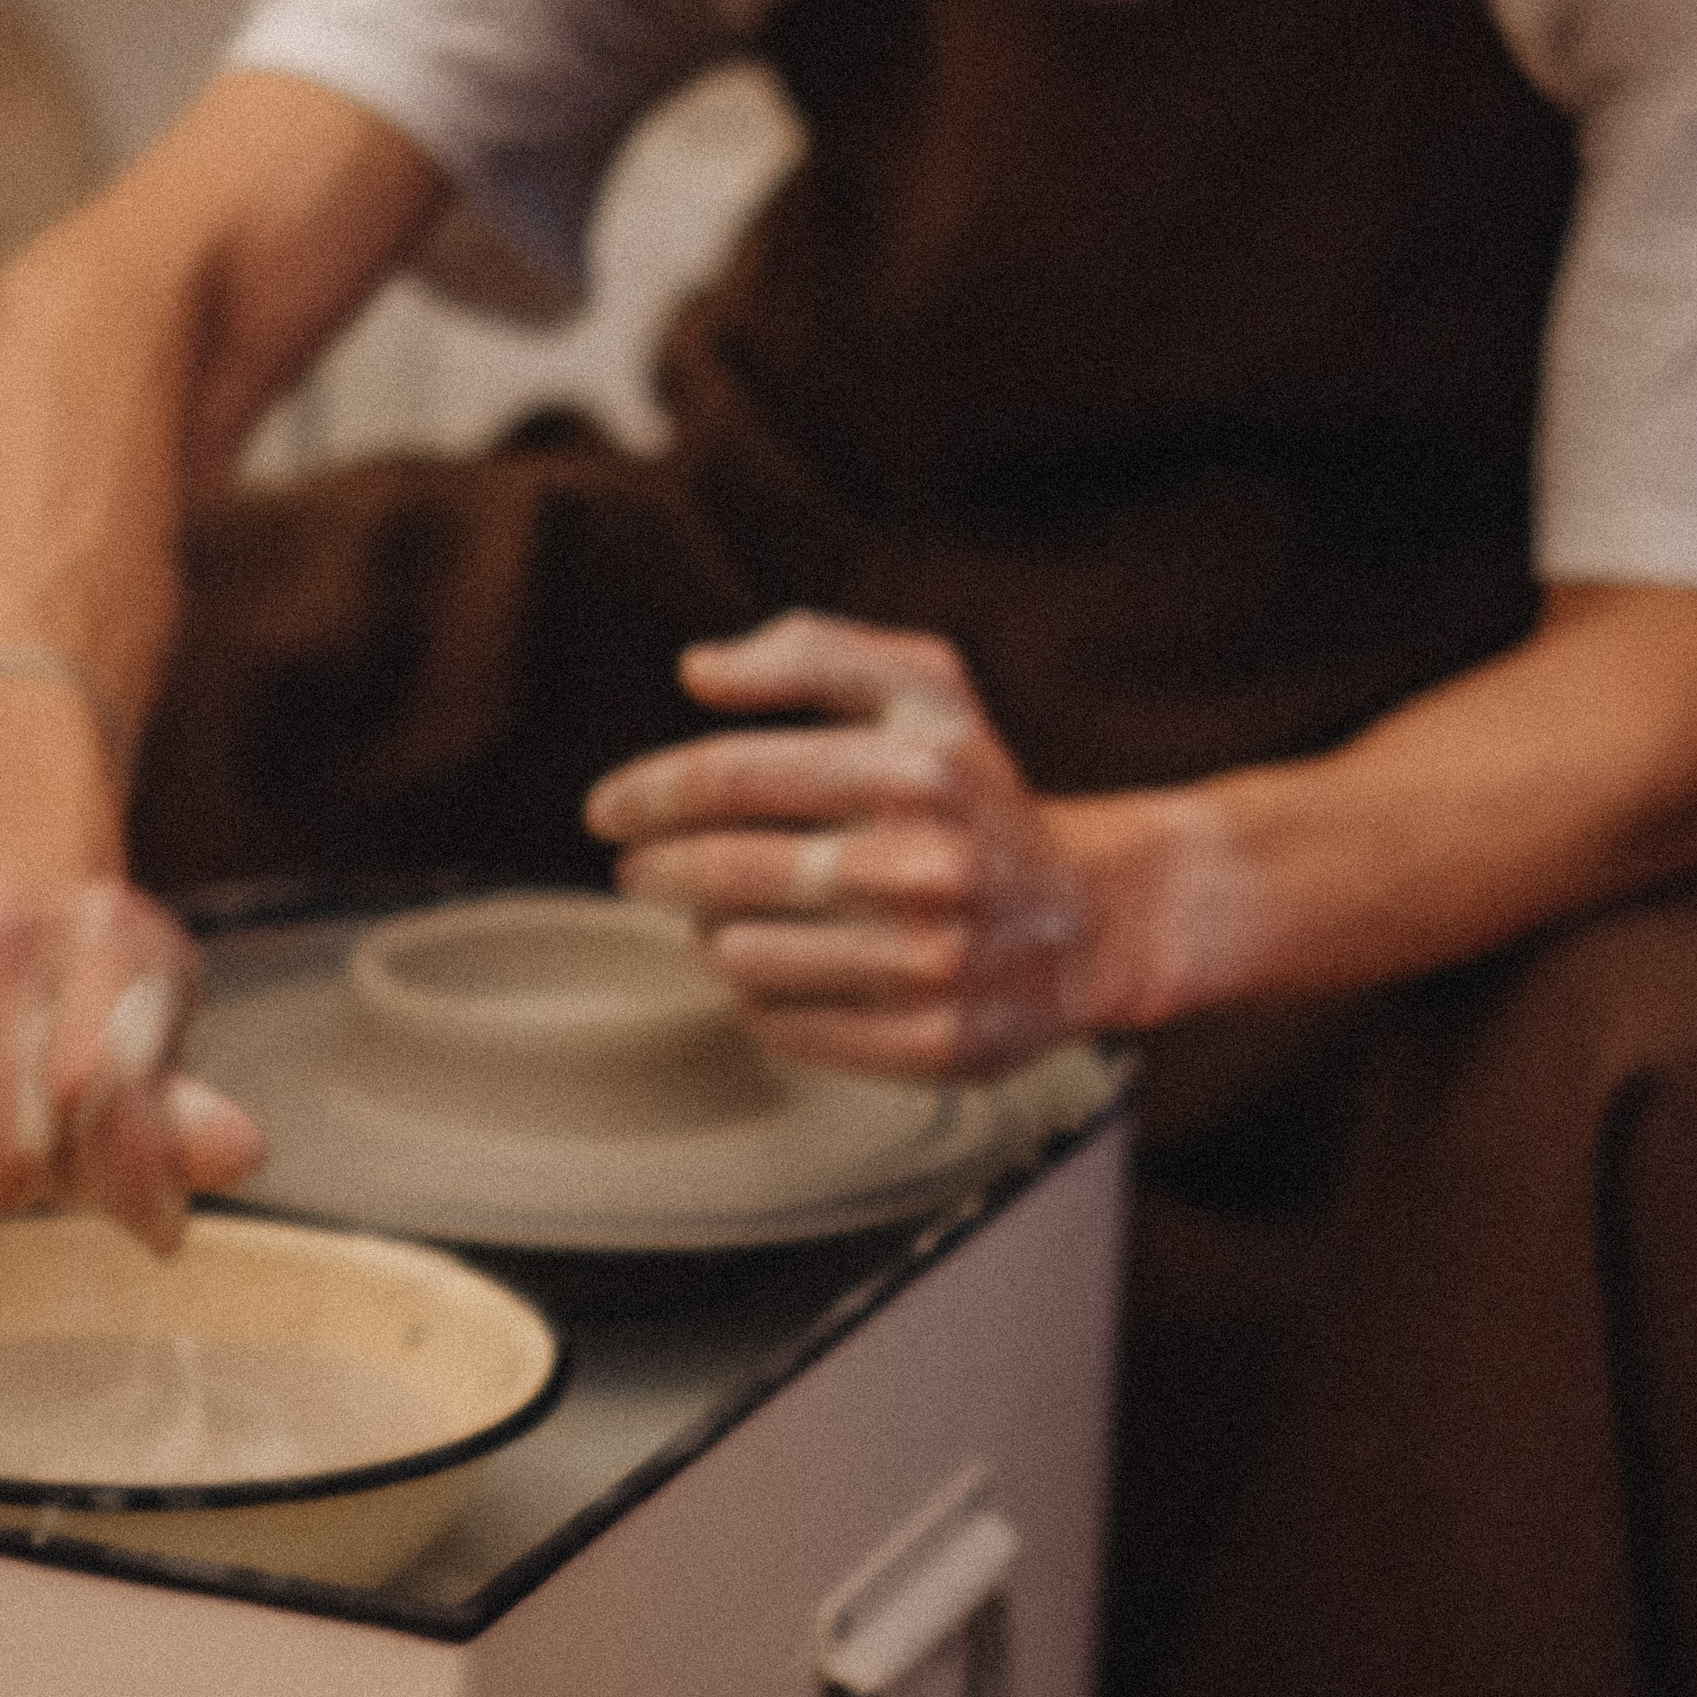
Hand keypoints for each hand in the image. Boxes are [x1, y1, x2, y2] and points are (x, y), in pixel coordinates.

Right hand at [0, 875, 263, 1255]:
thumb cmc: (93, 980)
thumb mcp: (161, 1024)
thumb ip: (191, 1106)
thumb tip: (242, 1155)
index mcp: (104, 928)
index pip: (101, 1082)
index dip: (131, 1173)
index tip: (160, 1229)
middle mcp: (2, 931)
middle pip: (24, 1128)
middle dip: (61, 1175)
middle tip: (73, 1174)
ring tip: (24, 1167)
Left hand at [584, 614, 1104, 1079]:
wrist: (1089, 920)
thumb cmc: (976, 794)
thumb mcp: (924, 689)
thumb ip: (812, 652)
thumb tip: (699, 670)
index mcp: (918, 767)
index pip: (731, 776)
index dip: (647, 792)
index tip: (607, 810)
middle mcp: (928, 866)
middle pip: (723, 873)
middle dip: (655, 869)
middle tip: (639, 869)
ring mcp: (933, 964)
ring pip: (740, 956)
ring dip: (713, 933)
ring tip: (732, 914)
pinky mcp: (933, 1044)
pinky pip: (782, 1026)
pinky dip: (762, 998)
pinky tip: (787, 969)